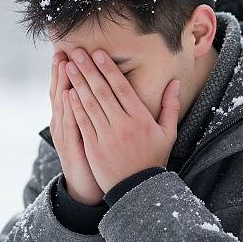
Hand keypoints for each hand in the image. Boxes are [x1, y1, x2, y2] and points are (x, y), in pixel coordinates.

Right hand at [49, 51, 104, 204]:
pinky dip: (69, 110)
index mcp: (70, 117)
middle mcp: (64, 123)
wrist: (87, 185)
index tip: (70, 50)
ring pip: (62, 106)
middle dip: (62, 71)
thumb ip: (94, 110)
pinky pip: (70, 126)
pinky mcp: (71, 147)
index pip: (67, 88)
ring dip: (63, 84)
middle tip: (63, 49)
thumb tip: (98, 90)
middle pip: (60, 92)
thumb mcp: (91, 131)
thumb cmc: (95, 156)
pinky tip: (69, 95)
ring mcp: (65, 135)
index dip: (67, 70)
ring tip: (64, 64)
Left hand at [64, 48, 179, 193]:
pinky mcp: (94, 147)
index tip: (98, 53)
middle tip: (77, 52)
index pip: (122, 88)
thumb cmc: (153, 158)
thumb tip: (175, 82)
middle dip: (89, 70)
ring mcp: (107, 136)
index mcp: (141, 119)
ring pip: (90, 105)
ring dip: (78, 84)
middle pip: (103, 92)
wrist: (138, 189)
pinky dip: (75, 107)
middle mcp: (123, 125)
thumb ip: (170, 106)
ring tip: (68, 67)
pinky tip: (67, 93)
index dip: (109, 69)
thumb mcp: (168, 133)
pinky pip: (83, 123)